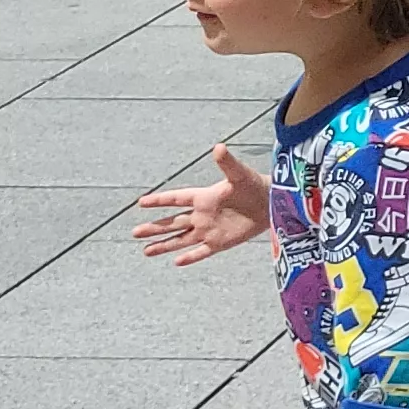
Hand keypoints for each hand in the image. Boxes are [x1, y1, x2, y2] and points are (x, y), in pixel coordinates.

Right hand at [132, 145, 274, 265]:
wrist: (273, 203)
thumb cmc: (255, 185)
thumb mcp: (240, 174)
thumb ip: (227, 163)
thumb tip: (218, 147)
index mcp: (204, 197)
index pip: (176, 198)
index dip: (160, 200)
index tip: (140, 202)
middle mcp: (202, 214)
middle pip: (173, 222)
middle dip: (154, 227)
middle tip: (135, 232)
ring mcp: (210, 230)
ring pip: (181, 239)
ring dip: (164, 244)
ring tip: (145, 250)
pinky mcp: (220, 242)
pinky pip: (201, 251)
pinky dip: (190, 256)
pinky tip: (176, 261)